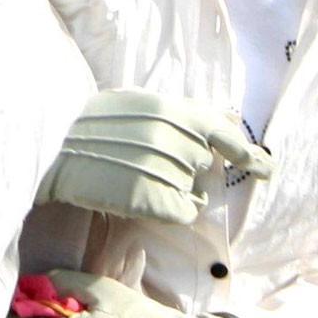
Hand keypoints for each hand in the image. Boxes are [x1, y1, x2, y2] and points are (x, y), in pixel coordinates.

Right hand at [35, 89, 273, 225]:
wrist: (54, 146)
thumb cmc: (92, 123)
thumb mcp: (140, 103)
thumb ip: (183, 112)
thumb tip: (229, 115)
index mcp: (174, 110)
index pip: (224, 131)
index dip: (245, 152)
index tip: (262, 167)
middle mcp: (177, 139)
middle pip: (202, 166)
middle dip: (186, 170)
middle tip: (147, 165)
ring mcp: (168, 170)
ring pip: (194, 192)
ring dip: (175, 191)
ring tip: (136, 177)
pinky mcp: (157, 200)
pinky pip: (183, 213)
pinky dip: (169, 212)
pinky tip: (140, 198)